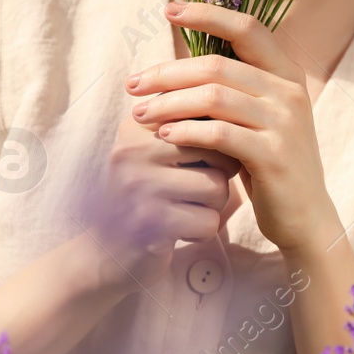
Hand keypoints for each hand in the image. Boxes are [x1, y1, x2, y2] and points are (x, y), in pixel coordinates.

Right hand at [85, 111, 241, 289]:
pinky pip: (208, 222)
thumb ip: (195, 126)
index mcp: (138, 124)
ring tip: (186, 208)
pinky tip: (180, 231)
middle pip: (218, 151)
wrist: (109, 251)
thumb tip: (244, 102)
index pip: (206, 116)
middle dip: (221, 173)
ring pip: (217, 187)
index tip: (205, 160)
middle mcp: (133, 150)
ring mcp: (137, 187)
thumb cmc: (154, 193)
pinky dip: (203, 231)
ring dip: (213, 206)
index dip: (221, 142)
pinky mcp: (148, 224)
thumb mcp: (165, 152)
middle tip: (196, 187)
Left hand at [124, 1, 341, 255]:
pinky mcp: (274, 155)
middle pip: (217, 65)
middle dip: (167, 72)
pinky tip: (164, 135)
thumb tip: (179, 63)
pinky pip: (219, 134)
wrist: (304, 214)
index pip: (248, 28)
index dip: (208, 14)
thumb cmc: (270, 161)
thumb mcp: (259, 116)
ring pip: (214, 97)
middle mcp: (289, 92)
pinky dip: (186, 131)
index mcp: (286, 74)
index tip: (170, 9)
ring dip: (169, 103)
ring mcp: (285, 123)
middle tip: (133, 85)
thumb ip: (233, 87)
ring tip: (140, 114)